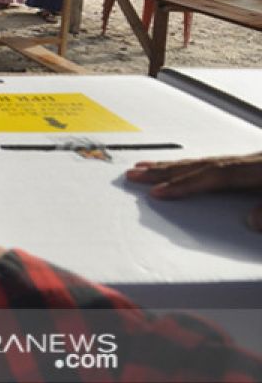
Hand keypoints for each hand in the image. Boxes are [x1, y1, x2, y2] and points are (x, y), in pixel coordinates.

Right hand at [126, 151, 261, 229]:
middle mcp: (249, 163)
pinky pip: (214, 163)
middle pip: (199, 165)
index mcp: (257, 170)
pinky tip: (183, 170)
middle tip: (134, 174)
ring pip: (204, 162)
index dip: (182, 184)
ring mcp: (251, 162)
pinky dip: (192, 167)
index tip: (156, 192)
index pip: (212, 176)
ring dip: (174, 166)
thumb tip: (251, 220)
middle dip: (164, 171)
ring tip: (146, 168)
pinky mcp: (255, 165)